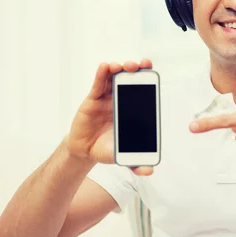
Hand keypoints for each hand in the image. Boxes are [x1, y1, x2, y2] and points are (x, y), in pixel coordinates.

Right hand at [66, 60, 153, 175]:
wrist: (85, 151)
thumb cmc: (107, 149)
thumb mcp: (122, 156)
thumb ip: (135, 163)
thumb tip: (150, 171)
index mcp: (132, 109)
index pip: (141, 89)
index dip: (146, 78)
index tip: (150, 69)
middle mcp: (120, 99)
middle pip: (128, 79)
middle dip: (135, 69)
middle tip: (140, 65)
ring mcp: (106, 98)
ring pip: (113, 78)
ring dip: (119, 69)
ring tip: (122, 66)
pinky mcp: (93, 99)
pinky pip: (98, 84)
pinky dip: (101, 74)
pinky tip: (105, 66)